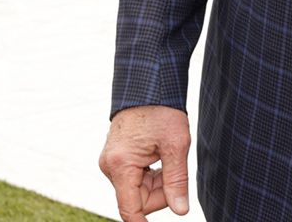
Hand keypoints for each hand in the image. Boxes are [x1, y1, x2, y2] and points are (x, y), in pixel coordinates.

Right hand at [99, 105, 191, 220]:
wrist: (147, 84)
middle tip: (174, 166)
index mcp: (121, 165)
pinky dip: (150, 174)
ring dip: (157, 182)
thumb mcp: (176, 145)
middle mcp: (109, 166)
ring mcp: (110, 163)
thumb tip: (181, 211)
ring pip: (138, 190)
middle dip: (160, 192)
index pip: (130, 210)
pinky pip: (134, 179)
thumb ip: (177, 180)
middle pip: (138, 200)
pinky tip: (158, 156)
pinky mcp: (115, 159)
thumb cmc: (162, 110)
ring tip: (165, 155)